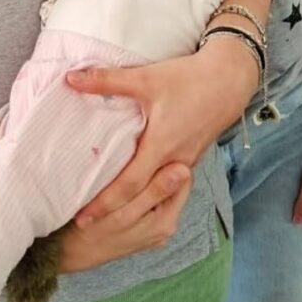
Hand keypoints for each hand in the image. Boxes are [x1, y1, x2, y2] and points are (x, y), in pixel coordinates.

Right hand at [60, 163, 192, 271]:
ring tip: (131, 165)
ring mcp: (155, 229)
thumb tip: (186, 169)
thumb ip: (155, 191)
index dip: (170, 161)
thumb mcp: (124, 211)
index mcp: (165, 221)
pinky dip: (141, 189)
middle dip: (159, 169)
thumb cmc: (94, 231)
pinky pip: (150, 201)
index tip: (153, 149)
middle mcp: (166, 227)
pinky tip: (126, 182)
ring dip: (149, 178)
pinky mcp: (144, 228)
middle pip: (173, 186)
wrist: (71, 253)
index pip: (183, 180)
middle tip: (140, 154)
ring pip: (160, 192)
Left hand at [67, 37, 257, 223]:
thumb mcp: (145, 78)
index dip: (104, 203)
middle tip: (84, 223)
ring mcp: (185, 161)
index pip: (128, 185)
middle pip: (141, 196)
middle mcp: (175, 161)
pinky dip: (147, 188)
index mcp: (161, 147)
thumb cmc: (188, 79)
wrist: (230, 79)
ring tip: (105, 210)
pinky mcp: (191, 155)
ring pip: (155, 190)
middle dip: (113, 211)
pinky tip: (134, 184)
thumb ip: (107, 80)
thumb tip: (71, 78)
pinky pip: (166, 180)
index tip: (82, 217)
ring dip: (131, 202)